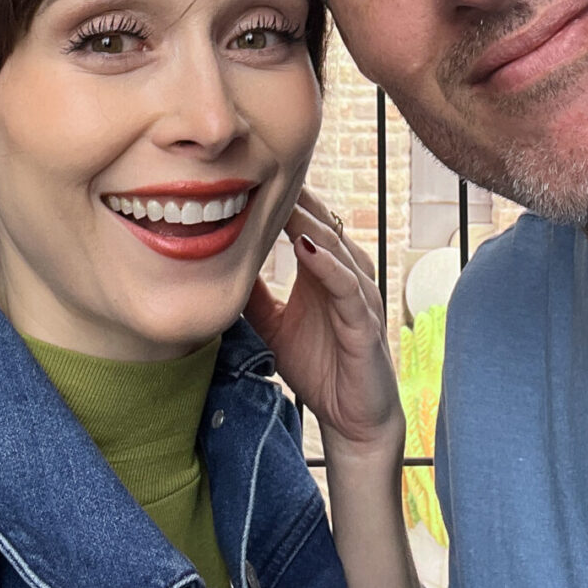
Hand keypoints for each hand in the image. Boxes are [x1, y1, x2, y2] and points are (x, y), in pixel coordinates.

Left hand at [245, 187, 403, 457]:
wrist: (352, 419)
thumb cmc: (320, 367)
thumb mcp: (275, 327)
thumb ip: (256, 297)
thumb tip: (223, 269)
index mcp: (325, 273)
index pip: (307, 224)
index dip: (285, 200)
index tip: (252, 175)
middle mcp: (346, 276)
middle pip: (323, 225)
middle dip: (298, 198)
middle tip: (267, 168)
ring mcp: (359, 297)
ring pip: (336, 247)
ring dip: (310, 222)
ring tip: (284, 198)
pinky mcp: (364, 324)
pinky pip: (348, 286)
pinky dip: (327, 264)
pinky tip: (306, 247)